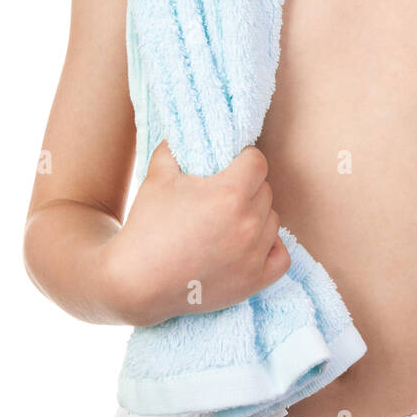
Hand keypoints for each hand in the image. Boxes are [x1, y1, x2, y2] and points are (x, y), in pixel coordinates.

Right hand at [102, 140, 290, 325]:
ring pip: (272, 219)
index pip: (257, 162)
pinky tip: (250, 243)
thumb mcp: (158, 175)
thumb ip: (177, 146)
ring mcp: (254, 255)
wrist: (135, 284)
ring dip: (256, 215)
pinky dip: (270, 247)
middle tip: (222, 194)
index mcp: (230, 193)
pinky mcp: (254, 280)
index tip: (228, 166)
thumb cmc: (147, 228)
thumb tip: (188, 132)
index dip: (242, 159)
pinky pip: (280, 255)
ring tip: (229, 220)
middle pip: (265, 189)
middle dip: (247, 187)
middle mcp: (249, 223)